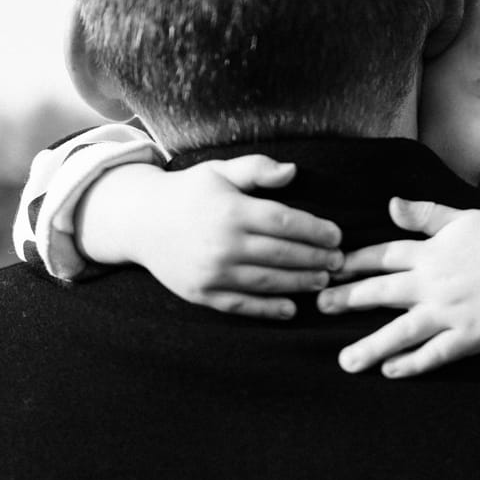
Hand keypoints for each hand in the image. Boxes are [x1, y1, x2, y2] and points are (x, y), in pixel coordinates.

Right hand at [78, 155, 341, 318]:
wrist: (139, 221)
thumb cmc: (189, 192)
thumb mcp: (220, 171)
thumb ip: (257, 169)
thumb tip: (294, 171)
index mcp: (231, 210)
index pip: (284, 222)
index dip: (315, 231)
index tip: (337, 235)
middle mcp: (222, 244)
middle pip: (281, 254)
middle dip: (316, 259)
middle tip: (340, 262)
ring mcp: (211, 272)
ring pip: (267, 282)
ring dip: (300, 284)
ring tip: (323, 281)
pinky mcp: (201, 293)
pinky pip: (241, 305)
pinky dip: (268, 310)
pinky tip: (291, 308)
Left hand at [316, 198, 479, 377]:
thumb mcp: (460, 217)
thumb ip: (423, 215)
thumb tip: (390, 204)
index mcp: (430, 253)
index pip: (382, 256)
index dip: (353, 262)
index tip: (328, 267)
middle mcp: (433, 283)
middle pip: (381, 292)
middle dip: (347, 299)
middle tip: (319, 308)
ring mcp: (449, 312)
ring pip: (401, 332)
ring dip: (370, 347)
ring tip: (345, 361)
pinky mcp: (468, 336)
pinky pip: (434, 353)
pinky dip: (411, 363)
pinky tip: (390, 371)